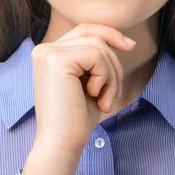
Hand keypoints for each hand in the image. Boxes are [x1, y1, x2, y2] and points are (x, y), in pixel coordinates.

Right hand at [30, 22, 136, 153]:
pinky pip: (96, 56)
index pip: (84, 30)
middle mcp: (44, 48)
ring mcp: (48, 52)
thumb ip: (97, 59)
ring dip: (112, 76)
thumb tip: (125, 40)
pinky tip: (96, 97)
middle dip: (113, 63)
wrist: (61, 145)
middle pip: (94, 35)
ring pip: (98, 46)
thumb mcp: (90, 82)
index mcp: (49, 53)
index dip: (109, 34)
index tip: (130, 46)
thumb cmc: (76, 119)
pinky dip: (106, 78)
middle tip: (113, 94)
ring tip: (106, 101)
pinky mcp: (57, 60)